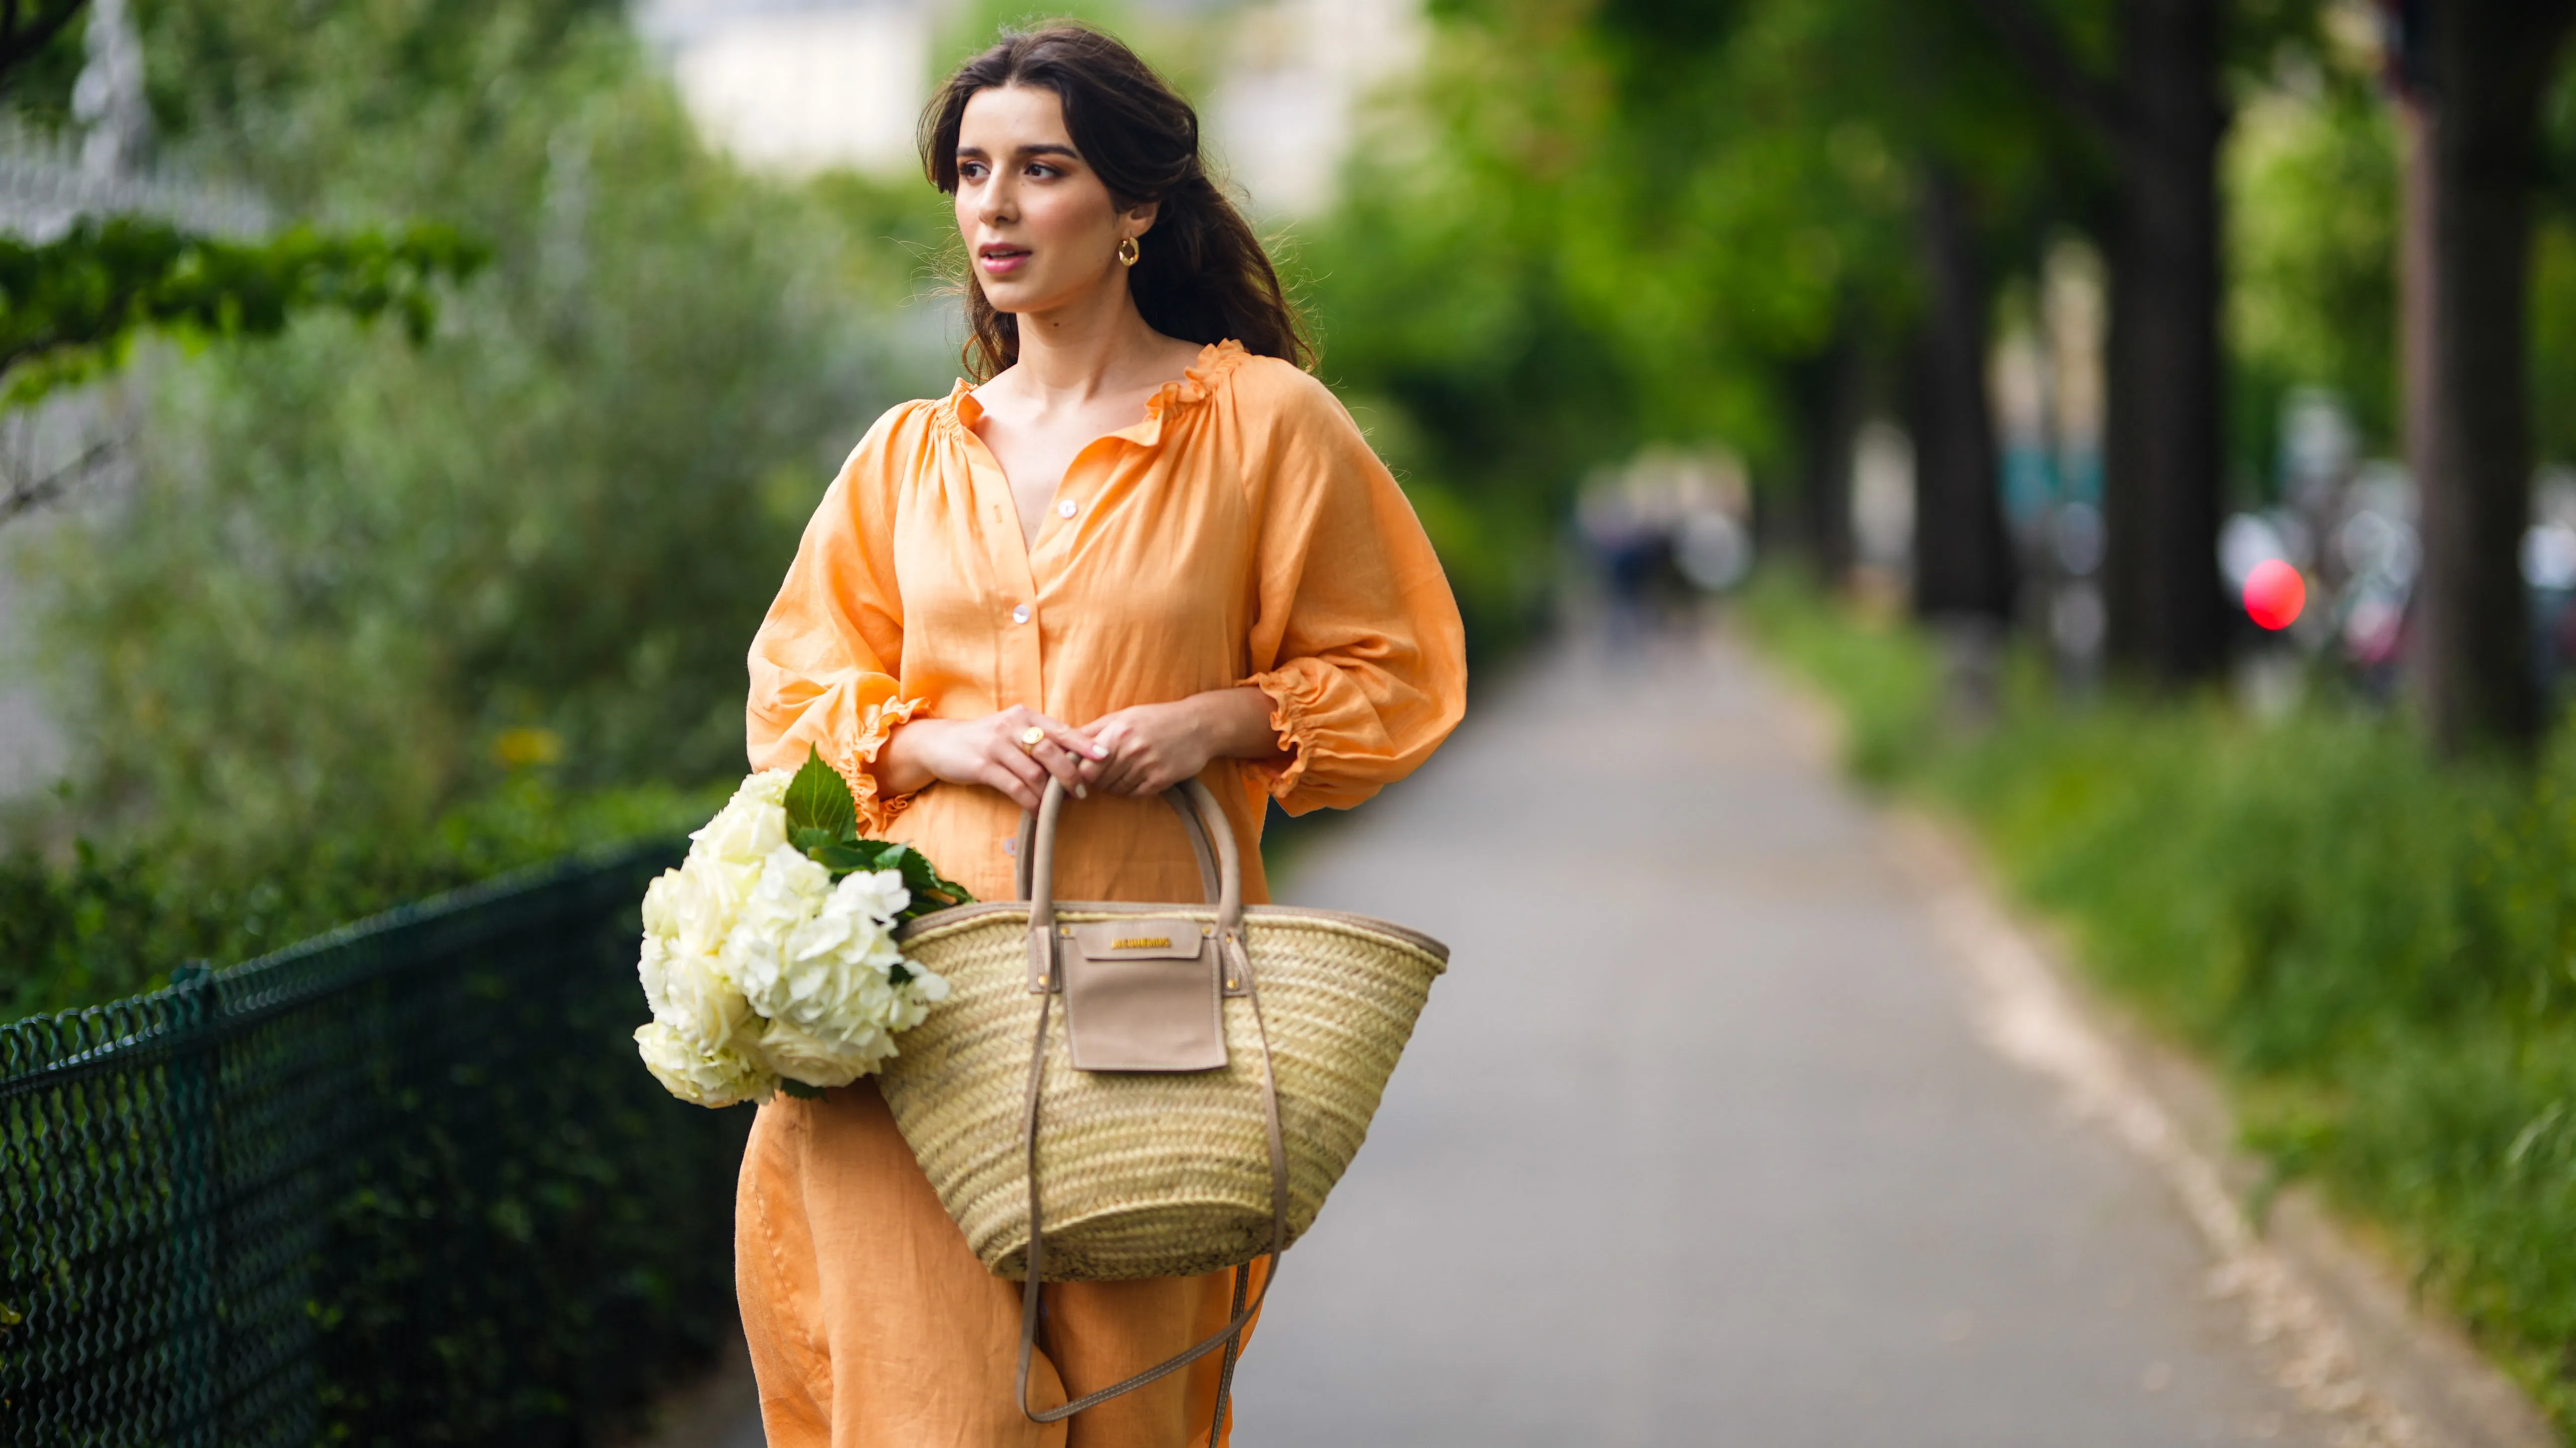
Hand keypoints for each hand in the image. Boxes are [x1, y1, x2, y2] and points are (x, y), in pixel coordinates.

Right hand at [876, 706, 1106, 811]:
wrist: (940, 743)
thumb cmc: (985, 741)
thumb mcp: (1013, 732)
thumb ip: (1039, 740)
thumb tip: (1076, 759)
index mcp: (1025, 716)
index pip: (1061, 730)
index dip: (1084, 744)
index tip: (1105, 757)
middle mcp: (1012, 726)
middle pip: (1051, 751)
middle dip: (1070, 774)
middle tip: (1082, 792)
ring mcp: (996, 745)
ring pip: (1034, 772)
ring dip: (1049, 793)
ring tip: (1057, 806)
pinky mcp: (982, 765)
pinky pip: (1014, 786)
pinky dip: (1029, 801)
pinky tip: (1036, 812)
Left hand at [1079, 688, 1276, 797]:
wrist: (1199, 726)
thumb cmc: (1157, 718)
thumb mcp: (1124, 716)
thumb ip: (1095, 730)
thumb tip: (1065, 741)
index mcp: (1118, 732)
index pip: (1086, 767)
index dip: (1079, 773)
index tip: (1081, 773)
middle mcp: (1131, 750)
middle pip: (1099, 781)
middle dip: (1096, 780)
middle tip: (1101, 774)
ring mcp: (1147, 767)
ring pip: (1116, 789)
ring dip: (1114, 785)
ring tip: (1123, 772)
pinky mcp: (1161, 780)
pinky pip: (1134, 794)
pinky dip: (1131, 790)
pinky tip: (1137, 777)